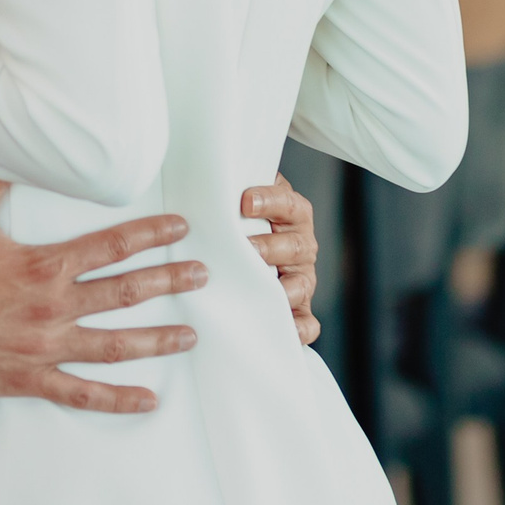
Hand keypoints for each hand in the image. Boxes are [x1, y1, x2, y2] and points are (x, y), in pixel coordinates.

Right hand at [0, 173, 202, 412]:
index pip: (110, 246)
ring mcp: (45, 347)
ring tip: (190, 336)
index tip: (179, 229)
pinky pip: (81, 393)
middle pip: (124, 293)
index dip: (149, 235)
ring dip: (157, 340)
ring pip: (115, 345)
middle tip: (201, 276)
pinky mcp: (29, 377)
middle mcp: (52, 307)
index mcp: (42, 266)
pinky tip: (148, 399)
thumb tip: (14, 146)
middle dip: (169, 282)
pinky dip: (117, 399)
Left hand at [243, 174, 319, 344]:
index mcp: (292, 213)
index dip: (270, 201)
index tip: (245, 202)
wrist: (246, 246)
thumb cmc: (237, 218)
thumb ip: (229, 189)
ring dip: (281, 288)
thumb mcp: (238, 197)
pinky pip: (308, 322)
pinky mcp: (300, 308)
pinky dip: (300, 328)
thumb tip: (196, 173)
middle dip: (269, 248)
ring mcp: (302, 278)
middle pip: (294, 246)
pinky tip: (285, 330)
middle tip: (245, 249)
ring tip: (256, 289)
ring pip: (302, 284)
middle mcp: (301, 245)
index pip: (287, 203)